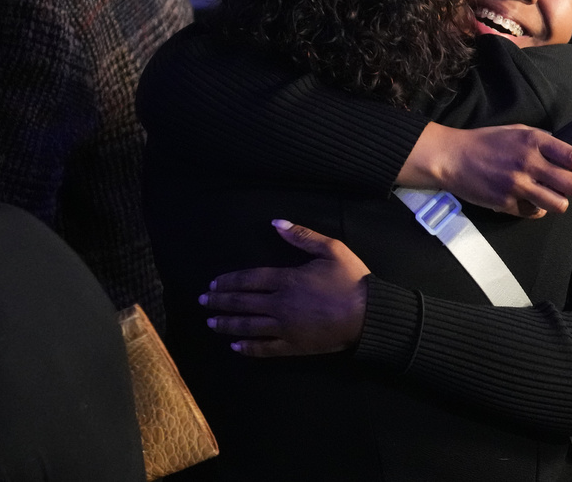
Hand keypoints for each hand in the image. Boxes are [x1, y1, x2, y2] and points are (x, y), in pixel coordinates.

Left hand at [199, 220, 369, 356]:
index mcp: (287, 279)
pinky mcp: (294, 346)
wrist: (369, 314)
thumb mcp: (331, 249)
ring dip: (227, 324)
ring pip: (248, 326)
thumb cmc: (352, 279)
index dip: (229, 281)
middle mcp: (279, 304)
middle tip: (203, 301)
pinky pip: (265, 348)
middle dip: (220, 302)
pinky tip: (235, 347)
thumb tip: (276, 223)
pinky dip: (247, 348)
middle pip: (242, 303)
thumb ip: (302, 236)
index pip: (249, 279)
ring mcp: (284, 328)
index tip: (213, 284)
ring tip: (211, 323)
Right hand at [400, 123, 571, 217]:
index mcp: (534, 141)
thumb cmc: (486, 142)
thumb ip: (543, 142)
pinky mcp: (506, 203)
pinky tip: (527, 200)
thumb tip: (569, 154)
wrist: (451, 157)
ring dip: (558, 201)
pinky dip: (536, 209)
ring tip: (549, 195)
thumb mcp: (517, 132)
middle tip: (569, 185)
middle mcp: (528, 163)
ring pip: (558, 204)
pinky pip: (534, 213)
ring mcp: (517, 185)